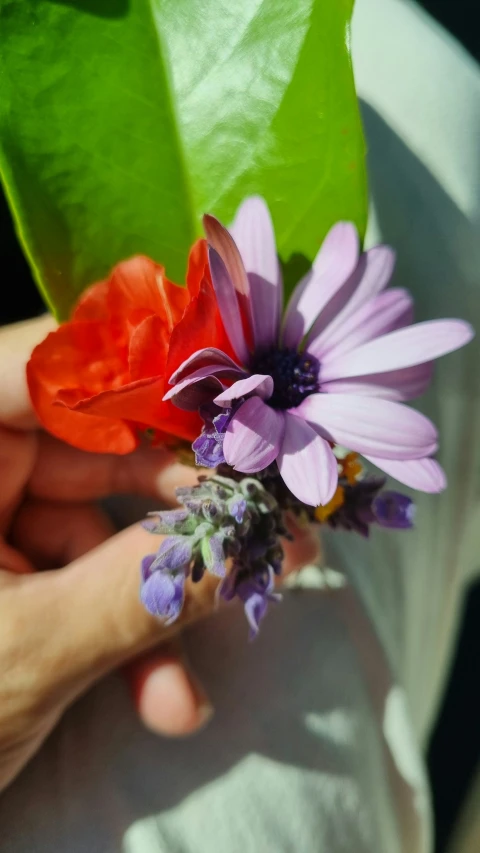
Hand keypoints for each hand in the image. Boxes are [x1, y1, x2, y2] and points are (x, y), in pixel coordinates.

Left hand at [0, 316, 319, 792]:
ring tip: (197, 655)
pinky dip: (119, 625)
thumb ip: (147, 587)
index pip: (45, 364)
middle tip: (250, 530)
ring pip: (93, 516)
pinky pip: (76, 569)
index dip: (147, 370)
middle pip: (87, 439)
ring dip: (152, 589)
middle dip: (173, 505)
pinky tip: (156, 695)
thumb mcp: (28, 654)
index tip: (238, 406)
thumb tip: (260, 540)